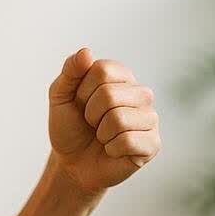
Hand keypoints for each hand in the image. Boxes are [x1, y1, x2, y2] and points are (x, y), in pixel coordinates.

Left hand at [47, 47, 161, 194]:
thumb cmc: (70, 127)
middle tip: (91, 123)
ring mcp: (150, 118)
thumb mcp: (60, 95)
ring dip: (101, 132)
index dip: (82, 91)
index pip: (102, 70)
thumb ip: (70, 71)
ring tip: (102, 136)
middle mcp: (141, 93)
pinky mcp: (153, 144)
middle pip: (110, 94)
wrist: (73, 164)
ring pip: (119, 119)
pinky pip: (128, 141)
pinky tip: (113, 150)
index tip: (81, 103)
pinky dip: (111, 148)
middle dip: (90, 114)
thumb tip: (86, 51)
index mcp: (122, 75)